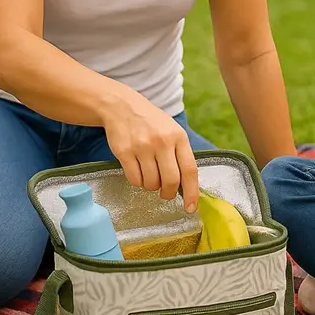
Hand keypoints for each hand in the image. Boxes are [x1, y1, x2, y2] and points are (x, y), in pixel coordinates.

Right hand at [103, 91, 199, 211]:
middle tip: (166, 194)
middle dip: (169, 193)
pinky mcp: (124, 152)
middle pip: (171, 181)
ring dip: (151, 186)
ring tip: (149, 174)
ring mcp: (142, 147)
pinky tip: (138, 171)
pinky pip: (134, 180)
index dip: (192, 192)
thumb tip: (188, 185)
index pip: (190, 170)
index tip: (191, 207)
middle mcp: (162, 142)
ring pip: (151, 183)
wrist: (122, 107)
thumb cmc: (152, 123)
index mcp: (179, 137)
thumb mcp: (172, 131)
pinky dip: (137, 182)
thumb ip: (180, 154)